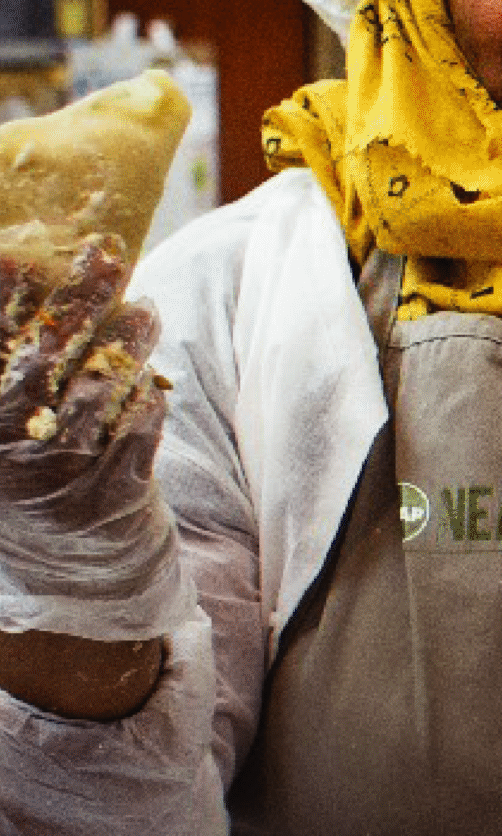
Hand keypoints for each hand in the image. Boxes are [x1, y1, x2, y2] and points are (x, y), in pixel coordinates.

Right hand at [0, 238, 176, 594]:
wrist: (74, 582)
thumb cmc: (37, 486)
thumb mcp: (8, 436)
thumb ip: (12, 369)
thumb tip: (25, 274)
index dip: (0, 297)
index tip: (19, 253)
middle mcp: (2, 448)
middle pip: (43, 356)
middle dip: (76, 299)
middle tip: (104, 254)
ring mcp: (56, 475)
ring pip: (96, 390)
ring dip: (125, 343)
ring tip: (145, 310)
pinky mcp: (109, 498)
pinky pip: (136, 434)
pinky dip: (147, 402)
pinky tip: (152, 382)